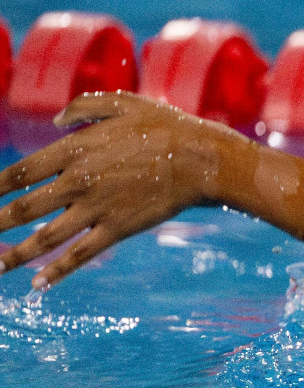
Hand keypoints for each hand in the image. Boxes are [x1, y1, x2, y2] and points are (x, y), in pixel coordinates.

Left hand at [0, 92, 246, 288]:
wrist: (201, 160)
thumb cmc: (165, 126)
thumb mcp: (121, 103)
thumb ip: (82, 108)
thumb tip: (56, 122)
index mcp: (73, 150)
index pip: (19, 173)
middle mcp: (77, 182)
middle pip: (22, 209)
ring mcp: (96, 208)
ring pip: (44, 238)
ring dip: (15, 255)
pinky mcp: (118, 229)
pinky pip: (81, 255)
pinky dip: (57, 271)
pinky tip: (38, 285)